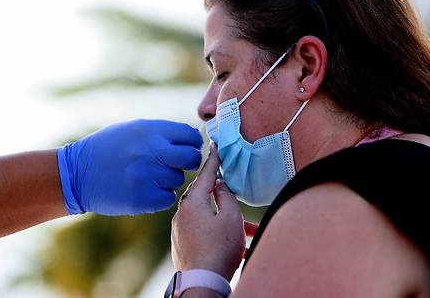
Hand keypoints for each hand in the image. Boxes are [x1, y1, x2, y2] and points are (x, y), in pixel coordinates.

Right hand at [57, 119, 202, 215]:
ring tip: (149, 176)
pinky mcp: (142, 198)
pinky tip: (146, 190)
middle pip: (191, 158)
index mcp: (151, 131)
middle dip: (190, 161)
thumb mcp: (134, 130)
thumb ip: (163, 133)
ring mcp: (147, 176)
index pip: (190, 136)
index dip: (192, 143)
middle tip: (179, 164)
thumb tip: (194, 138)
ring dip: (169, 179)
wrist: (76, 174)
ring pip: (178, 179)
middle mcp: (151, 151)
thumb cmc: (108, 148)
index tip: (187, 148)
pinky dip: (160, 196)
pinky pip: (167, 198)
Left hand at [171, 144, 244, 280]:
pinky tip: (237, 247)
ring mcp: (180, 232)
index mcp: (192, 203)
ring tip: (249, 232)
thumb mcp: (231, 218)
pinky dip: (219, 235)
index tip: (214, 146)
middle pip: (206, 197)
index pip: (205, 175)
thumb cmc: (218, 250)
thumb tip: (220, 186)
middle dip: (224, 198)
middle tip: (234, 192)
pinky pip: (203, 233)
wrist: (202, 284)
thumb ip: (227, 196)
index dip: (213, 160)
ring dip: (228, 222)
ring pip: (208, 218)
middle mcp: (182, 215)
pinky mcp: (183, 246)